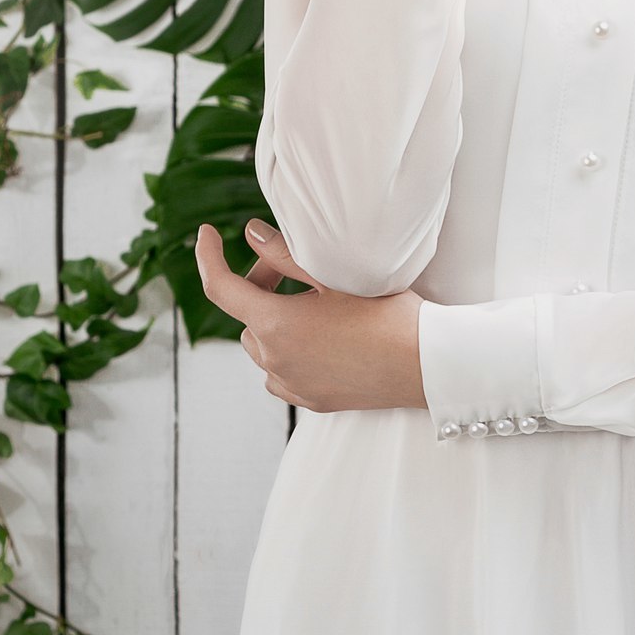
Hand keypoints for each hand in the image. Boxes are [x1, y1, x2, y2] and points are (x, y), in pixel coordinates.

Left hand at [193, 220, 427, 414]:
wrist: (426, 364)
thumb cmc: (388, 316)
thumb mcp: (336, 277)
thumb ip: (286, 254)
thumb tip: (251, 234)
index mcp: (276, 325)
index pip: (220, 287)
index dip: (208, 256)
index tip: (208, 235)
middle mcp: (275, 359)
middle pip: (246, 315)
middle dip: (260, 286)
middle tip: (293, 269)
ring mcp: (292, 384)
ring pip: (262, 346)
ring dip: (274, 322)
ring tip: (313, 306)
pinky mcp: (311, 400)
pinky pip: (280, 373)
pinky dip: (288, 352)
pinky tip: (319, 340)